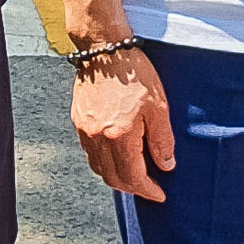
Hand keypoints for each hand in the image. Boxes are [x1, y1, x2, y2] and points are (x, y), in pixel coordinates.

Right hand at [71, 44, 175, 200]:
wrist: (105, 49)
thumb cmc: (134, 74)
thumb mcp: (158, 107)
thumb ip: (162, 141)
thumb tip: (165, 165)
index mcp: (119, 136)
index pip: (132, 178)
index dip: (147, 191)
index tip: (159, 194)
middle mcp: (97, 137)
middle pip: (113, 178)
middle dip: (132, 188)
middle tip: (149, 186)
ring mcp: (84, 129)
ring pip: (98, 168)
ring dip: (116, 176)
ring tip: (133, 172)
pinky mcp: (78, 120)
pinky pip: (89, 152)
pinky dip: (103, 162)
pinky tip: (116, 154)